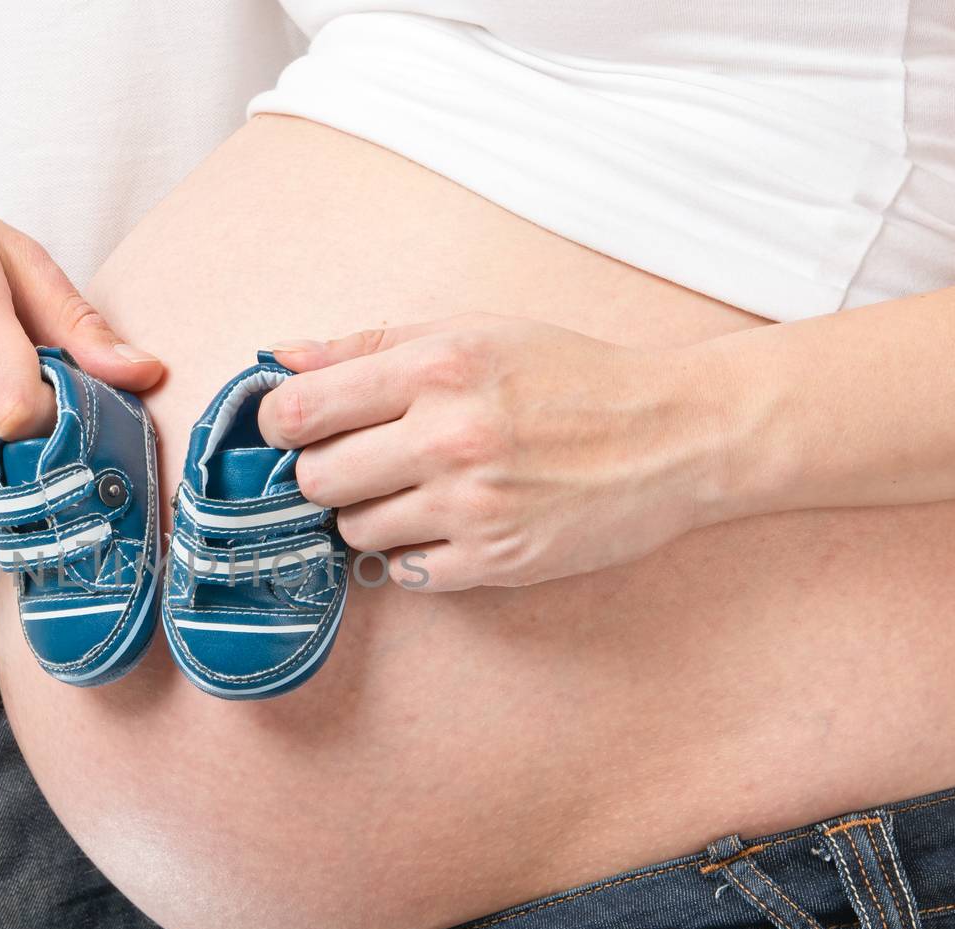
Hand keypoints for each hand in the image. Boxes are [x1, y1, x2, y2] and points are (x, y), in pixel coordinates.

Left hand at [257, 315, 736, 590]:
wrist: (675, 435)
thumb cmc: (570, 375)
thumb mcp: (473, 332)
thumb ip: (369, 344)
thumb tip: (279, 357)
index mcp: (437, 367)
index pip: (299, 411)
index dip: (281, 424)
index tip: (295, 428)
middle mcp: (449, 436)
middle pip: (315, 479)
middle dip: (326, 473)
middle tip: (364, 462)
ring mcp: (472, 505)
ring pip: (354, 530)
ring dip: (370, 515)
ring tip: (419, 490)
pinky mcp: (496, 561)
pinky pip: (405, 572)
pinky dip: (416, 552)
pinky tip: (451, 524)